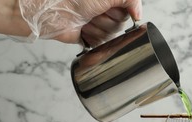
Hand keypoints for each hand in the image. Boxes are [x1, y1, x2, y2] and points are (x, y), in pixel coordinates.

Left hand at [19, 0, 141, 43]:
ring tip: (85, 20)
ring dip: (96, 29)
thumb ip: (130, 0)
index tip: (107, 8)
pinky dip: (91, 38)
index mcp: (110, 1)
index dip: (118, 13)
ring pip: (110, 37)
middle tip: (93, 13)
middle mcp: (104, 11)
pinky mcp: (88, 38)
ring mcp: (96, 25)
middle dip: (106, 21)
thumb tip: (139, 14)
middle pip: (120, 27)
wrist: (52, 10)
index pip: (128, 13)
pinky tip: (82, 29)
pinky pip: (100, 46)